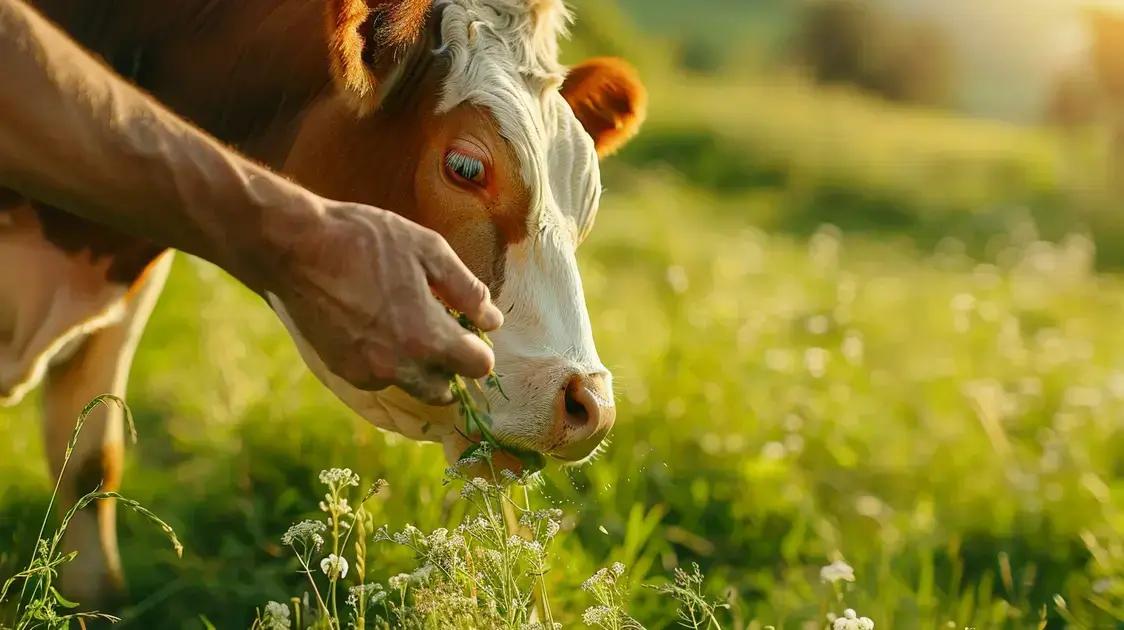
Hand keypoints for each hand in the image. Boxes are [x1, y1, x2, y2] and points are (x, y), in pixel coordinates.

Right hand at [264, 198, 502, 404]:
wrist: (294, 247)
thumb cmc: (365, 240)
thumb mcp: (428, 250)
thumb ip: (467, 290)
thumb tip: (492, 320)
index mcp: (427, 337)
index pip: (478, 367)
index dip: (479, 347)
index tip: (469, 327)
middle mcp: (398, 366)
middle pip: (445, 388)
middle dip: (449, 363)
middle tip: (438, 326)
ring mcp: (366, 372)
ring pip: (411, 385)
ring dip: (418, 365)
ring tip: (404, 322)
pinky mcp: (341, 370)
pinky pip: (379, 377)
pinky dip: (386, 360)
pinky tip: (376, 324)